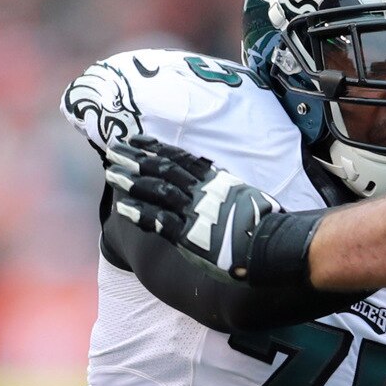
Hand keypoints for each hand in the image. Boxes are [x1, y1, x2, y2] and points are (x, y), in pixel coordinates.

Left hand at [102, 134, 315, 284]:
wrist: (273, 245)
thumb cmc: (269, 224)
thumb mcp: (247, 195)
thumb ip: (228, 189)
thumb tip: (221, 184)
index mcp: (216, 180)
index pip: (180, 159)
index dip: (156, 148)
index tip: (137, 140)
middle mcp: (202, 191)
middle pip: (163, 169)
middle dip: (136, 158)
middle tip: (114, 149)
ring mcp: (194, 212)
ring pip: (156, 190)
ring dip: (132, 181)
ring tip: (112, 173)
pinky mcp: (189, 236)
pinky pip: (158, 221)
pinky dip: (139, 213)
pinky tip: (122, 207)